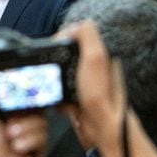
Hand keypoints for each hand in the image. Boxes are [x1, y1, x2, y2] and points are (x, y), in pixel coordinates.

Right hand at [64, 21, 127, 152]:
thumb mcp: (96, 57)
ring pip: (59, 74)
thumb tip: (73, 27)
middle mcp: (94, 67)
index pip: (74, 36)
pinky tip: (61, 102)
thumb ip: (87, 34)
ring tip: (58, 89)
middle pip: (64, 55)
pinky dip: (56, 97)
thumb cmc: (102, 95)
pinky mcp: (77, 98)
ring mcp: (85, 83)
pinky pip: (59, 93)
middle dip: (55, 63)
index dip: (60, 40)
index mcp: (100, 52)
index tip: (54, 48)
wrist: (103, 129)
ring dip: (54, 82)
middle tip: (53, 72)